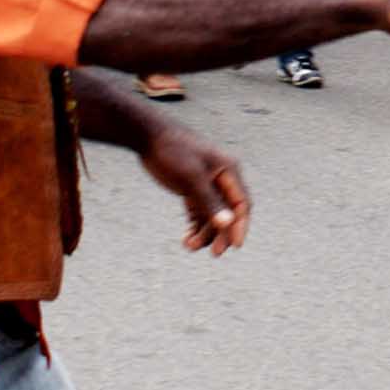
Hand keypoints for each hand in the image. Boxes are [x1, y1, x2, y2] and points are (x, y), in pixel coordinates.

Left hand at [135, 123, 250, 255]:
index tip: (235, 246)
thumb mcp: (191, 179)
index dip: (240, 225)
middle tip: (213, 253)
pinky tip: (186, 238)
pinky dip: (195, 226)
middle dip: (221, 233)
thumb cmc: (172, 152)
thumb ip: (210, 202)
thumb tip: (228, 224)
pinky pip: (199, 212)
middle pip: (228, 213)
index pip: (242, 204)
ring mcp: (207, 184)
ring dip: (204, 232)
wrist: (148, 136)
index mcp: (229, 171)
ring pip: (213, 215)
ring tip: (188, 245)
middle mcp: (222, 178)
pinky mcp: (192, 188)